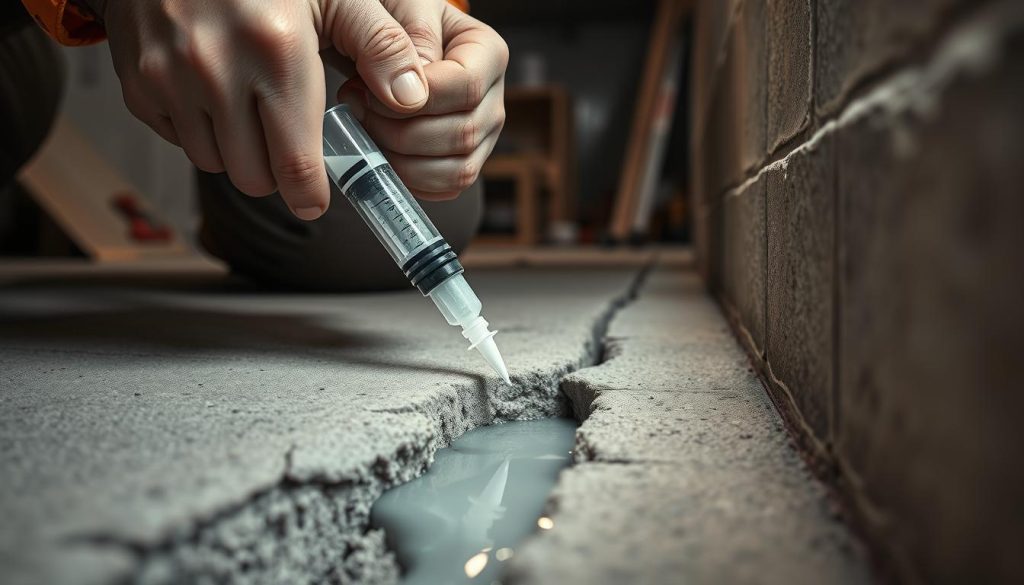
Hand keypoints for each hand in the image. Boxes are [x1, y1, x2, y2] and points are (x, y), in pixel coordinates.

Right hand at [99, 0, 504, 219]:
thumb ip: (380, 45)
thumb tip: (412, 99)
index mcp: (277, 50)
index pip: (297, 166)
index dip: (311, 196)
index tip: (316, 198)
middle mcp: (217, 70)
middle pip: (255, 178)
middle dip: (277, 173)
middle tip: (288, 140)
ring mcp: (169, 79)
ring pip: (215, 164)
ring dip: (238, 152)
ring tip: (251, 109)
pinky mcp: (137, 85)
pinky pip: (178, 140)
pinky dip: (200, 130)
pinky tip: (214, 94)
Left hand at [336, 0, 507, 199]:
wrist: (377, 44)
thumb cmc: (389, 19)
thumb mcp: (399, 8)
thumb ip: (406, 41)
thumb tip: (410, 97)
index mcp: (488, 53)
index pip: (465, 86)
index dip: (415, 98)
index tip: (367, 90)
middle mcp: (492, 99)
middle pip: (462, 134)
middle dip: (400, 132)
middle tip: (357, 109)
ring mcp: (481, 136)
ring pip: (457, 170)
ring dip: (402, 161)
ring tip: (367, 131)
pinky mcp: (462, 163)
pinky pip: (446, 189)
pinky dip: (409, 181)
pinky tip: (380, 154)